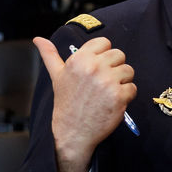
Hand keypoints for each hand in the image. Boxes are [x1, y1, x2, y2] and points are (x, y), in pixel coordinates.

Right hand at [33, 36, 136, 171]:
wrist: (72, 132)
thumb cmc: (66, 104)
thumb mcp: (57, 76)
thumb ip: (50, 55)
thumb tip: (38, 39)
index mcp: (79, 59)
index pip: (105, 43)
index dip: (104, 55)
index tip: (98, 67)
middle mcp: (94, 67)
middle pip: (120, 55)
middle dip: (115, 68)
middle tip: (103, 83)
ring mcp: (107, 81)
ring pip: (128, 71)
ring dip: (122, 82)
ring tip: (107, 93)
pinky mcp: (119, 96)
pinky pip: (133, 88)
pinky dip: (126, 96)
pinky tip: (112, 102)